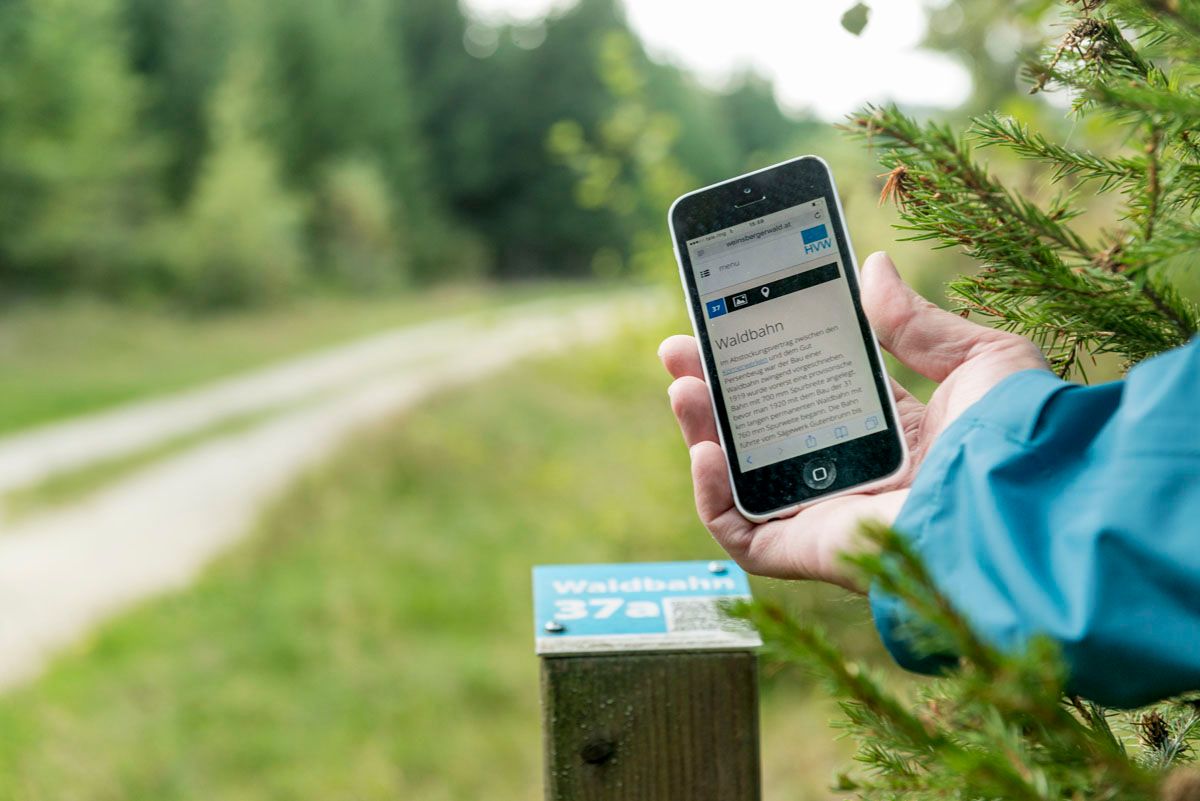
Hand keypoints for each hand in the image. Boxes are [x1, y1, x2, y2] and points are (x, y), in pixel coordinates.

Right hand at [660, 252, 1047, 590]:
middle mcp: (858, 479)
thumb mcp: (976, 360)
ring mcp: (831, 517)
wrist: (1023, 502)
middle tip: (681, 351)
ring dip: (703, 434)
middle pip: (765, 436)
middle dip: (717, 391)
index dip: (768, 361)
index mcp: (897, 438)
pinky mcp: (813, 551)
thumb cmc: (1018, 436)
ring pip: (743, 482)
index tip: (730, 323)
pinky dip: (711, 498)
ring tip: (682, 386)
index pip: (812, 396)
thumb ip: (916, 323)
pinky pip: (743, 536)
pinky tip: (705, 451)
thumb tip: (874, 268)